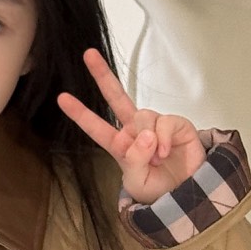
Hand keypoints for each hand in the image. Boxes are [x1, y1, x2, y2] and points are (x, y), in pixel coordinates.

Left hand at [56, 47, 205, 203]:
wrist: (188, 194)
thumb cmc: (160, 190)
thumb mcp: (137, 182)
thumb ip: (134, 160)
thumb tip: (145, 135)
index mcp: (121, 146)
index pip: (97, 128)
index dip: (80, 114)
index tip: (62, 98)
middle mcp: (136, 131)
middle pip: (117, 98)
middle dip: (102, 76)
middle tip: (88, 54)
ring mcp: (155, 126)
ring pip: (142, 116)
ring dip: (148, 140)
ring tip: (157, 159)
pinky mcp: (176, 124)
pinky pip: (164, 122)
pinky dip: (164, 138)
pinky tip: (166, 152)